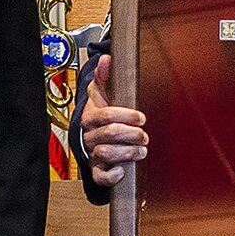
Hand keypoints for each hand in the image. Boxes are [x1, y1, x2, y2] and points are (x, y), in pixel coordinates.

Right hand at [80, 54, 147, 187]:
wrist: (92, 135)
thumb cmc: (100, 112)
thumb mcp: (102, 92)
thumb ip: (105, 76)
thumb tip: (107, 59)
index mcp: (91, 116)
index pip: (106, 115)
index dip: (126, 116)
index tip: (141, 118)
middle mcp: (90, 136)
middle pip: (109, 134)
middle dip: (131, 134)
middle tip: (144, 135)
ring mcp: (93, 153)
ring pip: (106, 154)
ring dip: (128, 152)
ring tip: (141, 150)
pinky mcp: (97, 170)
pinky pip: (100, 177)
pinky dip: (112, 175)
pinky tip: (124, 169)